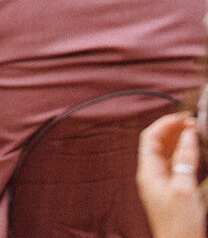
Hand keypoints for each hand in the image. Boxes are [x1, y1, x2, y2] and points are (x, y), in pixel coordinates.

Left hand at [137, 113, 206, 237]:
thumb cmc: (179, 226)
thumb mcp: (184, 189)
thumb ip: (185, 159)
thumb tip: (188, 133)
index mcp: (148, 172)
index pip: (150, 137)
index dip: (166, 123)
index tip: (184, 118)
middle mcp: (152, 175)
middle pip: (159, 143)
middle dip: (174, 130)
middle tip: (192, 124)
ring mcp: (162, 184)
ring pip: (168, 154)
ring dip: (180, 141)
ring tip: (195, 134)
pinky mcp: (172, 191)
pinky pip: (176, 166)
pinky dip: (185, 156)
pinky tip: (196, 154)